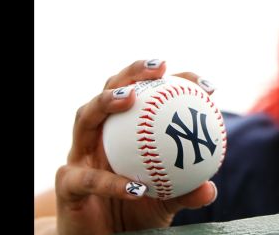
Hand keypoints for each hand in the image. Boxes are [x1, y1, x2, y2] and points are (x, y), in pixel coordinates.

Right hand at [54, 60, 217, 234]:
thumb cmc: (136, 212)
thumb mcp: (167, 201)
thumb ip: (187, 193)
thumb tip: (211, 188)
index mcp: (127, 132)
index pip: (150, 95)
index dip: (176, 81)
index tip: (206, 85)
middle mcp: (101, 136)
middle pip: (111, 91)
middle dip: (132, 72)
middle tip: (159, 67)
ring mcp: (80, 155)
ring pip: (84, 118)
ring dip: (104, 102)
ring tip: (129, 98)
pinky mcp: (67, 183)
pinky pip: (86, 178)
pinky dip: (111, 182)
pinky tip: (136, 186)